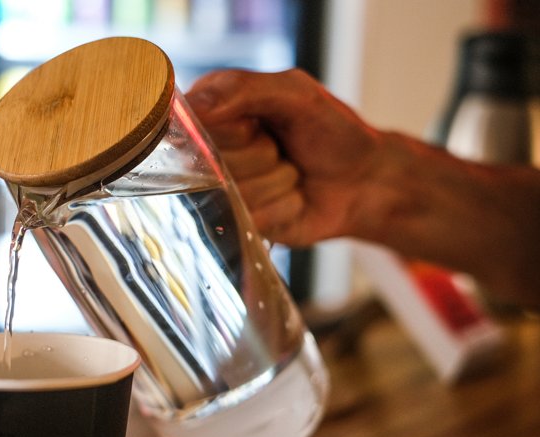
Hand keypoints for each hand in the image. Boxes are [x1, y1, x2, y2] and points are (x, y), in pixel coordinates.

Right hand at [186, 69, 383, 245]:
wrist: (365, 180)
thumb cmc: (330, 130)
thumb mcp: (295, 92)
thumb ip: (242, 88)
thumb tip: (195, 105)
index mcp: (212, 112)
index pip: (194, 123)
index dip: (236, 128)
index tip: (258, 124)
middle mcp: (207, 154)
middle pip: (213, 162)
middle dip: (262, 153)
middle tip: (281, 147)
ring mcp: (221, 193)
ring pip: (236, 192)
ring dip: (278, 180)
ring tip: (291, 173)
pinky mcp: (238, 225)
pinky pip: (253, 218)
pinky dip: (285, 206)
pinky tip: (293, 198)